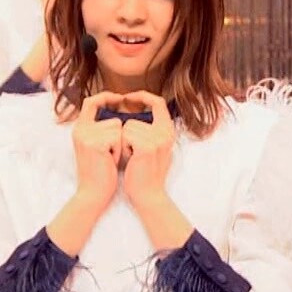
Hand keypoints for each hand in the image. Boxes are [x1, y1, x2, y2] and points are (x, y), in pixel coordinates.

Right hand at [72, 92, 126, 208]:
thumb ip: (101, 129)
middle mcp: (80, 129)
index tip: (120, 99)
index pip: (91, 101)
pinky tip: (110, 161)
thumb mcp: (98, 146)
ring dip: (120, 145)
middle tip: (109, 155)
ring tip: (109, 158)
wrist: (93, 192)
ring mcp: (86, 135)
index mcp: (80, 128)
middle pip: (113, 120)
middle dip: (119, 138)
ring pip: (118, 128)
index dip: (106, 97)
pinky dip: (119, 150)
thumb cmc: (101, 171)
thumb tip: (120, 113)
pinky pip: (118, 137)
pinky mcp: (95, 143)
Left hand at [120, 91, 177, 210]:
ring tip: (132, 158)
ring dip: (124, 143)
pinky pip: (125, 135)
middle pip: (135, 119)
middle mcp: (166, 132)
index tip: (128, 98)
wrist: (148, 195)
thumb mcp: (153, 148)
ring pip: (127, 127)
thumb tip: (134, 115)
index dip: (142, 96)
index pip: (157, 102)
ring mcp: (158, 139)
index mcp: (168, 130)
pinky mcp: (147, 146)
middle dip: (126, 135)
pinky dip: (123, 148)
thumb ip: (150, 131)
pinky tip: (130, 160)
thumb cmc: (144, 174)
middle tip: (133, 153)